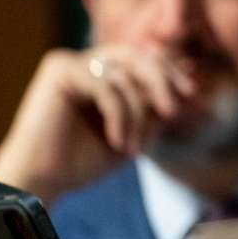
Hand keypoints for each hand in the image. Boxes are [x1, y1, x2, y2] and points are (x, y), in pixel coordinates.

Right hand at [0, 46, 196, 204]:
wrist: (43, 182)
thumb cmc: (84, 161)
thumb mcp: (135, 131)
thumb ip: (158, 106)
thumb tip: (194, 76)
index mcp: (103, 72)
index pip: (146, 57)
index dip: (171, 72)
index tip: (191, 94)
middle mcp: (87, 61)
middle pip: (140, 56)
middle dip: (163, 82)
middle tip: (173, 110)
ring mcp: (72, 62)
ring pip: (126, 75)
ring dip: (137, 115)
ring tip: (134, 148)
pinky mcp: (59, 70)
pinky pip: (107, 87)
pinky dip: (119, 117)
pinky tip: (117, 143)